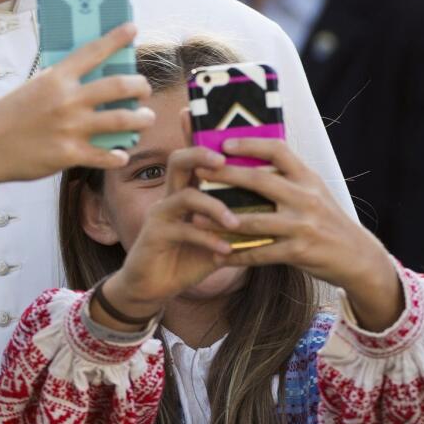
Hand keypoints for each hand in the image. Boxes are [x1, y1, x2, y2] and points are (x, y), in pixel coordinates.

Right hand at [0, 24, 154, 183]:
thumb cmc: (9, 115)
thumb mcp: (34, 87)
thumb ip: (62, 82)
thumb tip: (94, 78)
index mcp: (56, 78)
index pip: (94, 51)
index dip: (116, 38)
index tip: (132, 29)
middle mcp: (67, 100)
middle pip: (119, 86)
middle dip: (140, 86)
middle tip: (144, 89)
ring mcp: (70, 128)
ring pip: (121, 120)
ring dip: (141, 119)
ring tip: (145, 118)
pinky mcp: (69, 154)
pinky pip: (105, 155)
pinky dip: (118, 155)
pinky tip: (122, 153)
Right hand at [97, 146, 237, 327]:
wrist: (152, 288)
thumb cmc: (186, 259)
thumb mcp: (214, 239)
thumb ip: (234, 225)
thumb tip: (272, 217)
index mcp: (184, 192)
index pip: (193, 158)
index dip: (204, 141)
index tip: (228, 135)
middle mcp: (169, 197)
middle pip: (178, 161)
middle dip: (201, 154)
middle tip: (224, 161)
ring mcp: (159, 214)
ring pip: (185, 195)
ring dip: (214, 206)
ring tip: (236, 222)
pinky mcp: (154, 235)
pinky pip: (183, 230)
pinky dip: (208, 239)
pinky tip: (225, 249)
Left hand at [203, 137, 403, 331]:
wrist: (358, 256)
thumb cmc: (327, 220)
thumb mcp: (314, 191)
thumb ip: (288, 177)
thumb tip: (251, 158)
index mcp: (308, 178)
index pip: (279, 150)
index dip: (250, 144)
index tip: (225, 142)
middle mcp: (306, 198)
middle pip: (259, 180)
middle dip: (226, 175)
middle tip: (199, 172)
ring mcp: (302, 225)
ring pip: (254, 220)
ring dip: (221, 220)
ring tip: (196, 217)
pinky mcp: (299, 252)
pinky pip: (260, 253)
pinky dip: (236, 255)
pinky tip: (218, 255)